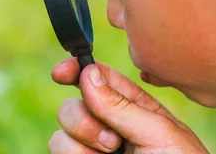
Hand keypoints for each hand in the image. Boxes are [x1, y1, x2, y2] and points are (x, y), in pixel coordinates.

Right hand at [48, 58, 208, 152]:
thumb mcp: (159, 133)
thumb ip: (120, 104)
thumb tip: (86, 73)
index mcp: (132, 107)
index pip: (98, 77)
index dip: (75, 69)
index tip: (60, 74)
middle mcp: (108, 126)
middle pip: (73, 103)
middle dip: (84, 118)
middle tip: (113, 141)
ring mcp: (93, 148)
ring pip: (62, 130)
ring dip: (82, 141)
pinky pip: (57, 148)